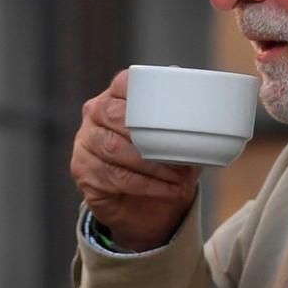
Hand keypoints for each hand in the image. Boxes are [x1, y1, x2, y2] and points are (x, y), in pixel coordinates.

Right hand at [70, 68, 199, 250]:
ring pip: (113, 148)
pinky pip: (113, 177)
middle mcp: (95, 114)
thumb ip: (183, 119)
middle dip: (149, 135)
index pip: (123, 83)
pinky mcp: (83, 170)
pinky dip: (146, 185)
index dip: (141, 91)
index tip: (165, 106)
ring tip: (180, 177)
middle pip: (114, 115)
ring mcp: (85, 142)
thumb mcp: (176, 139)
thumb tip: (203, 106)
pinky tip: (167, 190)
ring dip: (151, 165)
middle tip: (179, 153)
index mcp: (117, 96)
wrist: (143, 204)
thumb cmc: (160, 160)